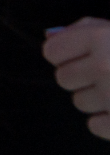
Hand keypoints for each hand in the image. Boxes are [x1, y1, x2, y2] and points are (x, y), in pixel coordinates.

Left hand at [46, 18, 109, 139]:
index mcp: (101, 38)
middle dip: (81, 77)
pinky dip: (107, 121)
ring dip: (96, 99)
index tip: (82, 56)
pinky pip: (94, 125)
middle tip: (108, 75)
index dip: (66, 55)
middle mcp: (104, 66)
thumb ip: (83, 29)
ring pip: (79, 102)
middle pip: (62, 78)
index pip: (51, 51)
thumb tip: (50, 37)